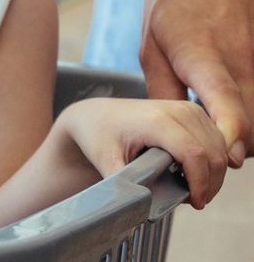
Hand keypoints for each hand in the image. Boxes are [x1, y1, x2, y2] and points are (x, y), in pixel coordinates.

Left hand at [58, 97, 230, 208]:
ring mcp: (188, 109)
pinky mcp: (194, 112)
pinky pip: (217, 141)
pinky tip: (194, 174)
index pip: (194, 154)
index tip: (195, 202)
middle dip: (210, 183)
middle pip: (213, 153)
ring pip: (220, 148)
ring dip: (213, 173)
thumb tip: (140, 207)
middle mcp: (176, 110)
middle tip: (194, 200)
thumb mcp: (105, 161)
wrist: (96, 115)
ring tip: (193, 190)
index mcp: (155, 121)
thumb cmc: (98, 135)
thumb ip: (126, 184)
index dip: (200, 182)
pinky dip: (213, 161)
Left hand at [140, 0, 253, 167]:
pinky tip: (228, 108)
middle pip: (253, 126)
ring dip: (244, 133)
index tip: (217, 158)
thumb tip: (168, 129)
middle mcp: (241, 62)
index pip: (227, 108)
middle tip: (204, 156)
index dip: (226, 140)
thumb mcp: (151, 44)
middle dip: (232, 148)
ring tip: (213, 134)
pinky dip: (251, 109)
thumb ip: (164, 90)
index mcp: (205, 59)